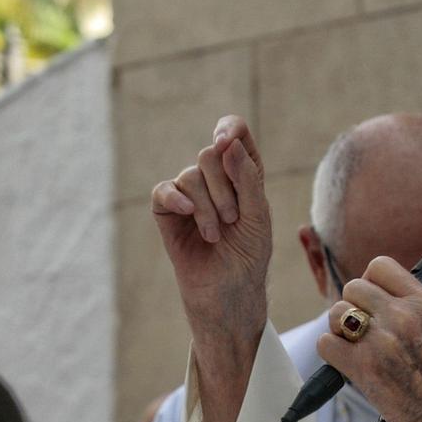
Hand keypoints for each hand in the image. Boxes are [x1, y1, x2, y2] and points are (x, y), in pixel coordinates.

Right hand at [151, 116, 273, 360]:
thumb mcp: (258, 216)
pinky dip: (175, 199)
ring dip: (207, 207)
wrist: (227, 292)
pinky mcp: (167, 211)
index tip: (226, 140)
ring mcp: (189, 194)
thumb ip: (247, 178)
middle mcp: (215, 178)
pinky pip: (164, 191)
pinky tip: (186, 213)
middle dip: (224, 187)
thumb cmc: (248, 256)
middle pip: (210, 154)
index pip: (235, 133)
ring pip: (190, 176)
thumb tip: (226, 143)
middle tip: (233, 220)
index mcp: (242, 173)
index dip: (229, 129)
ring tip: (216, 235)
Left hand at [315, 258, 421, 421]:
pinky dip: (332, 356)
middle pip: (352, 287)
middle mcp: (402, 316)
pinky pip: (326, 344)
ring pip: (336, 313)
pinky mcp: (361, 367)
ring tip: (356, 350)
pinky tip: (348, 367)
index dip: (370, 282)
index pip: (380, 266)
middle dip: (352, 308)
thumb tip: (386, 302)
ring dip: (339, 332)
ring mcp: (380, 340)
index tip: (372, 300)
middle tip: (362, 331)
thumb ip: (414, 314)